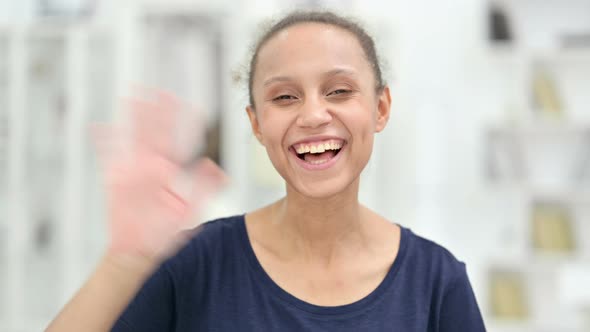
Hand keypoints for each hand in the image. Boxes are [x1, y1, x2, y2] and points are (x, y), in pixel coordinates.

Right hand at [93, 90, 226, 263]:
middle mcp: (151, 165)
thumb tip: (218, 167)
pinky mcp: (114, 179)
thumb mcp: (190, 211)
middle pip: (155, 132)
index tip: (190, 105)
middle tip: (158, 90)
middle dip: (156, 112)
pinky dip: (103, 142)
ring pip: (133, 137)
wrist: (139, 251)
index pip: (178, 141)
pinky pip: (108, 157)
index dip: (183, 124)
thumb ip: (205, 189)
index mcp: (169, 170)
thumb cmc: (165, 233)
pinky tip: (99, 127)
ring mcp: (132, 170)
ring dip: (132, 118)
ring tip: (132, 97)